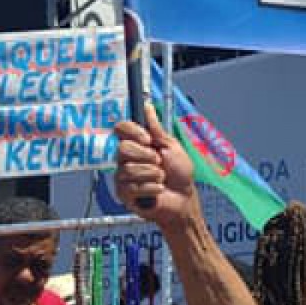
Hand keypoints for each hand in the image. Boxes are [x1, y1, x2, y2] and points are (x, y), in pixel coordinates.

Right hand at [114, 102, 197, 227]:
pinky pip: (132, 187)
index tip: (149, 140)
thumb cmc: (180, 172)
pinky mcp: (124, 194)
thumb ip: (157, 129)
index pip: (121, 129)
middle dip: (146, 156)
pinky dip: (152, 188)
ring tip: (161, 179)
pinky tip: (159, 191)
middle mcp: (125, 159)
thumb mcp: (171, 146)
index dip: (133, 132)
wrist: (184, 198)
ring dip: (152, 174)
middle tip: (159, 163)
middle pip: (122, 149)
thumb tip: (147, 106)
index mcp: (136, 144)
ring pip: (129, 169)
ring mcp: (122, 177)